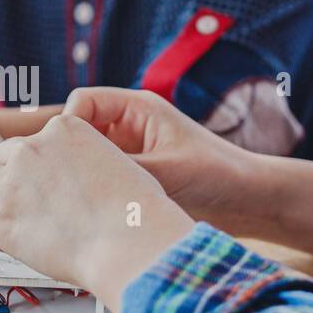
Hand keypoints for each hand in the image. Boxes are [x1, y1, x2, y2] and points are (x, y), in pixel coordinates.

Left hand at [0, 114, 193, 310]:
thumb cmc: (133, 210)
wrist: (128, 241)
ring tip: (4, 209)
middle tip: (26, 198)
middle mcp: (31, 150)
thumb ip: (84, 159)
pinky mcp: (0, 218)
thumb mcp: (115, 161)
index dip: (36, 162)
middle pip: (2, 155)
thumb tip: (72, 175)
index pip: (32, 139)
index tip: (43, 179)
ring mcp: (11, 183)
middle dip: (12, 175)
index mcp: (63, 129)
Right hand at [63, 87, 259, 231]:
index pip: (84, 102)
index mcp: (139, 108)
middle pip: (79, 129)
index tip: (66, 155)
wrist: (250, 202)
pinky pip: (101, 178)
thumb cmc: (218, 175)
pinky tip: (92, 211)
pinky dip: (93, 191)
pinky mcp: (133, 176)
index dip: (69, 125)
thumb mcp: (165, 170)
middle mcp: (130, 126)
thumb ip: (121, 167)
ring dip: (81, 175)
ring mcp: (130, 151)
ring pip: (87, 157)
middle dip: (69, 152)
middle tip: (62, 180)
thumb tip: (76, 175)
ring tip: (77, 198)